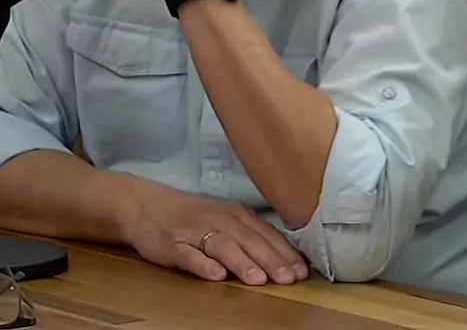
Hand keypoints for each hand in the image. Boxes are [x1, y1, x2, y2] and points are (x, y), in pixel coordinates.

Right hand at [119, 180, 308, 285]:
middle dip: (270, 260)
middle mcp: (218, 219)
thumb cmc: (192, 216)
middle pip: (248, 240)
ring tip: (258, 279)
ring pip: (222, 246)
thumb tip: (284, 258)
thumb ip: (250, 235)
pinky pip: (189, 255)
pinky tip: (215, 275)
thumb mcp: (224, 219)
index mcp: (234, 213)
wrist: (146, 205)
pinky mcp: (172, 244)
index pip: (264, 234)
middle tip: (288, 278)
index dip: (284, 253)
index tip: (301, 271)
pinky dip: (203, 265)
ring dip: (241, 262)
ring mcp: (195, 231)